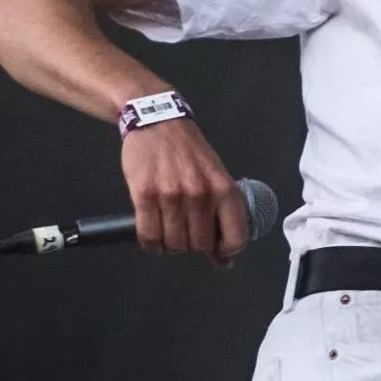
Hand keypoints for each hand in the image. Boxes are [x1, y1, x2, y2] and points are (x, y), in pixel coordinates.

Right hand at [124, 114, 246, 261]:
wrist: (157, 122)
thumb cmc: (188, 151)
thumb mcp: (215, 176)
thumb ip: (221, 213)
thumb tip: (223, 258)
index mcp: (223, 189)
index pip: (235, 237)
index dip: (226, 251)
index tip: (218, 251)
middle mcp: (200, 193)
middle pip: (199, 244)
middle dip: (193, 245)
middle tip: (186, 233)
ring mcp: (171, 195)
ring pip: (174, 243)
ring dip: (171, 245)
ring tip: (169, 231)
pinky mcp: (144, 195)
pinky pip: (149, 235)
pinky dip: (151, 245)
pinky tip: (153, 239)